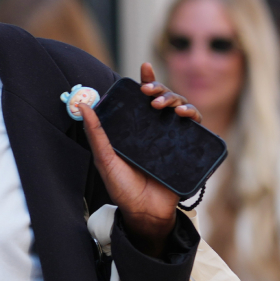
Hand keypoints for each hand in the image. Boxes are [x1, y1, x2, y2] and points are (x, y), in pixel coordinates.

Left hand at [75, 62, 199, 254]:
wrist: (144, 212)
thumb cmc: (123, 188)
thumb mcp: (105, 159)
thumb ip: (96, 133)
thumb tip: (82, 106)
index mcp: (138, 129)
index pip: (144, 99)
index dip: (147, 80)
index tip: (144, 68)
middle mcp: (157, 130)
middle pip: (164, 98)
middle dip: (159, 89)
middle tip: (149, 93)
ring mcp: (174, 138)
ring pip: (181, 107)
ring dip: (174, 98)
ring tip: (162, 105)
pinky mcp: (189, 149)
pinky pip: (196, 125)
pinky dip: (192, 114)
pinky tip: (184, 114)